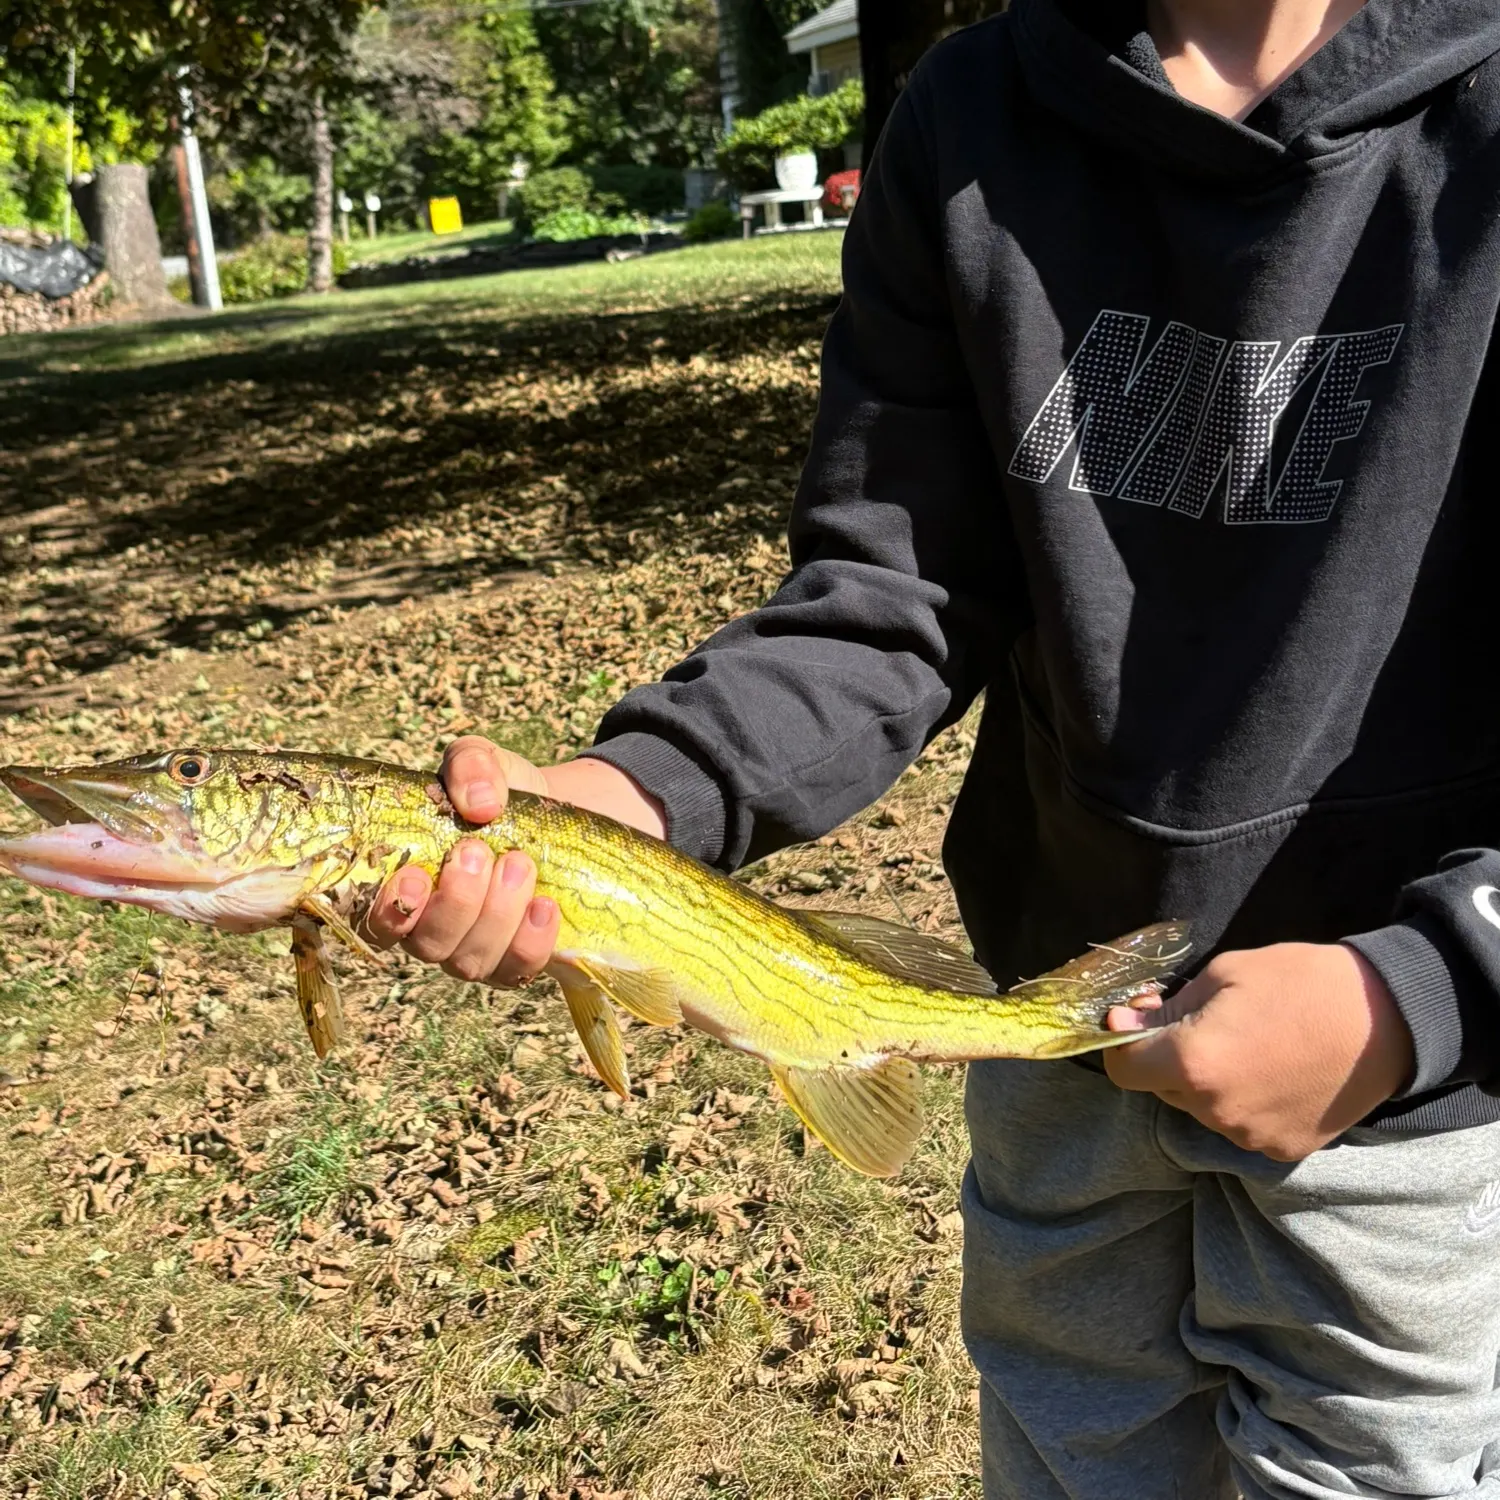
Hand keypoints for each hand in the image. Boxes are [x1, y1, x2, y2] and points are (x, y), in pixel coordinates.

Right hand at [365, 736, 666, 987]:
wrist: (553, 813)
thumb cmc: (497, 793)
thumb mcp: (481, 761)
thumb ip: (470, 766)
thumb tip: (481, 805)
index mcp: (404, 886)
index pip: (377, 921)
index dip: (392, 910)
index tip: (418, 875)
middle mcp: (432, 929)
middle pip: (429, 945)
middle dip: (456, 902)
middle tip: (478, 851)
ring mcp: (475, 951)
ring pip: (472, 961)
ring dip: (496, 914)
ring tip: (519, 864)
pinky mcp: (517, 960)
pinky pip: (518, 971)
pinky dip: (531, 941)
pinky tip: (544, 906)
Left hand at [1102, 942, 1413, 1160]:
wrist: (1390, 1018)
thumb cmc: (1302, 982)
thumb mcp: (1224, 974)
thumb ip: (1169, 1008)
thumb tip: (1125, 1023)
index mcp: (1193, 1063)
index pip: (1124, 1070)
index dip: (1125, 1042)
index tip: (1141, 1018)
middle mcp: (1216, 1110)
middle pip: (1162, 1089)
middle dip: (1170, 1057)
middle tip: (1204, 1023)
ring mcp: (1250, 1136)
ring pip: (1202, 1109)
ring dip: (1208, 1081)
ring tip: (1250, 1045)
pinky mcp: (1284, 1149)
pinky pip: (1241, 1125)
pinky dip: (1245, 1101)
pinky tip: (1275, 1071)